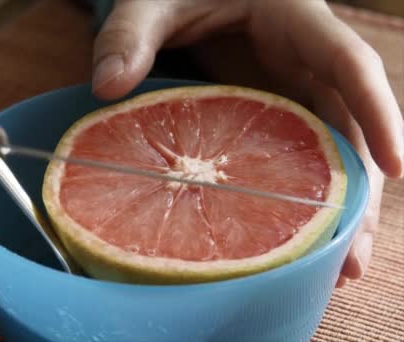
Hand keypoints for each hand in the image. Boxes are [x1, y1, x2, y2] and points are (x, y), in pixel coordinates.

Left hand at [90, 0, 403, 286]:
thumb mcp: (152, 2)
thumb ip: (130, 37)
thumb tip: (107, 87)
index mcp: (294, 19)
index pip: (349, 63)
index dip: (378, 112)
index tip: (397, 166)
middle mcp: (305, 60)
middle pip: (348, 126)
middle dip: (356, 192)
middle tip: (349, 259)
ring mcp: (291, 88)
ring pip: (330, 149)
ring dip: (334, 208)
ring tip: (333, 269)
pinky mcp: (271, 112)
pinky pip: (297, 154)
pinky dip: (300, 196)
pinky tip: (293, 240)